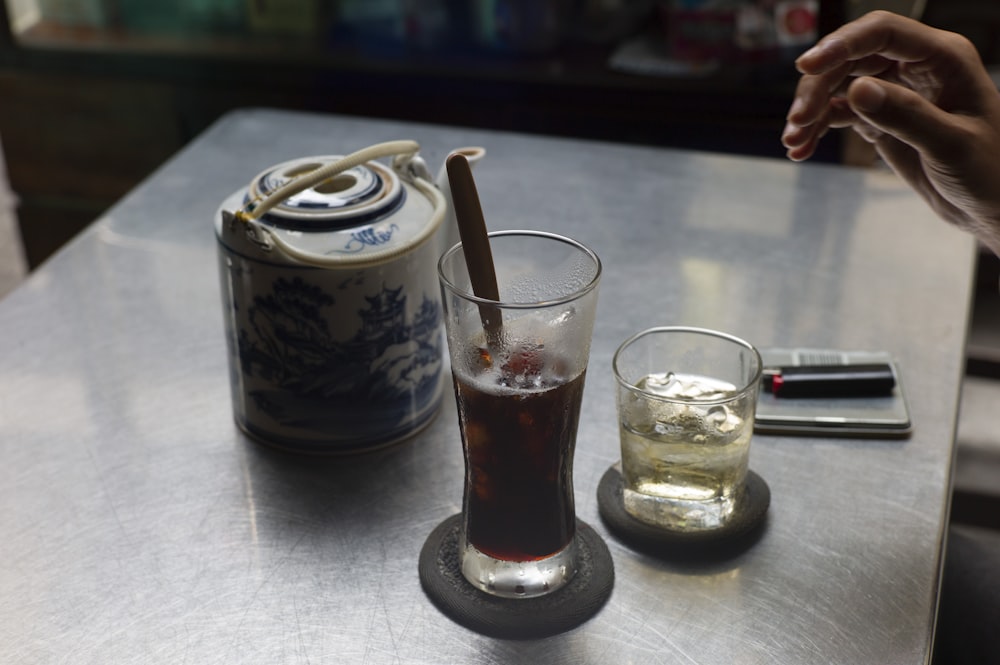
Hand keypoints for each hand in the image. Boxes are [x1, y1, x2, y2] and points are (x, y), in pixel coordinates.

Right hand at [781, 11, 999, 254]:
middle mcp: (916, 67)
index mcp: (943, 58)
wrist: (991, 206)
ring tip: (794, 141)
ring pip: (839, 85)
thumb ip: (905, 115)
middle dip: (817, 87)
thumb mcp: (950, 144)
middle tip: (797, 121)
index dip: (842, 44)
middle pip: (851, 59)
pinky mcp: (882, 117)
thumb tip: (856, 90)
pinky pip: (840, 113)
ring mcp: (896, 91)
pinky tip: (801, 150)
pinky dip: (818, 129)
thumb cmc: (988, 171)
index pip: (883, 33)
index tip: (807, 66)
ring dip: (812, 110)